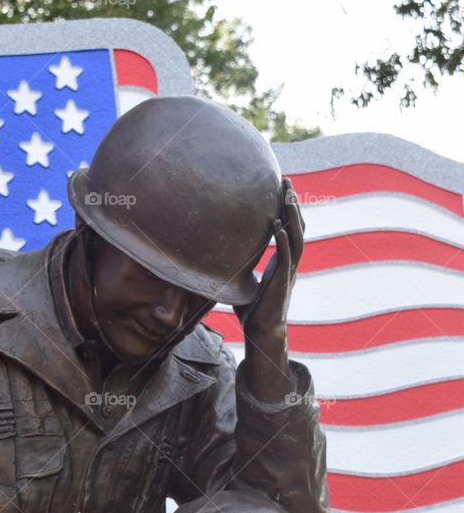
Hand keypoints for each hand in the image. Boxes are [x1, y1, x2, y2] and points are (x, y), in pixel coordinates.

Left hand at [234, 178, 304, 343]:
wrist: (261, 332)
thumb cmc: (251, 310)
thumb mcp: (243, 283)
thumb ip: (238, 269)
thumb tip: (216, 261)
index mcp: (281, 261)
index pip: (289, 229)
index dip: (287, 209)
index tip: (281, 188)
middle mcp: (288, 263)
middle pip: (296, 226)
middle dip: (292, 203)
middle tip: (287, 180)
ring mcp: (287, 271)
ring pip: (296, 238)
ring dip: (292, 216)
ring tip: (287, 195)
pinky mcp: (281, 282)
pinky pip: (285, 257)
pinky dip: (282, 241)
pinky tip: (278, 226)